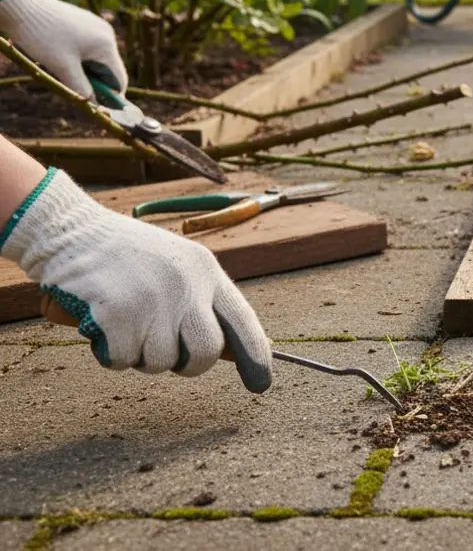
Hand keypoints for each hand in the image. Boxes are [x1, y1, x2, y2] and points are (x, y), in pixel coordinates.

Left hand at [0, 0, 129, 97]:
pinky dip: (76, 59)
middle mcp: (106, 35)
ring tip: (58, 71)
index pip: (119, 81)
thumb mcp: (62, 68)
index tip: (98, 110)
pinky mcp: (82, 23)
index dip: (111, 98)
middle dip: (92, 83)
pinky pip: (86, 48)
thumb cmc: (41, 36)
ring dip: (82, 71)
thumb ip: (82, 90)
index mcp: (106, 46)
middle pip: (107, 70)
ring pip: (94, 60)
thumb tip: (95, 108)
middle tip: (71, 90)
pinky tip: (56, 57)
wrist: (20, 5)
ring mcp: (94, 27)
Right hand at [0, 169, 272, 391]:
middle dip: (186, 364)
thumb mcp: (176, 266)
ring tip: (124, 322)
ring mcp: (153, 299)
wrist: (69, 229)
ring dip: (138, 354)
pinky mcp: (118, 312)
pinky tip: (101, 325)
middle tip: (161, 350)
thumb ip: (202, 302)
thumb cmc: (123, 255)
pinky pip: (122, 360)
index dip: (255, 356)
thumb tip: (230, 352)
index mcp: (205, 270)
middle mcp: (186, 284)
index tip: (261, 384)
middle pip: (205, 352)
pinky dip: (109, 353)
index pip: (243, 321)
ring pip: (159, 362)